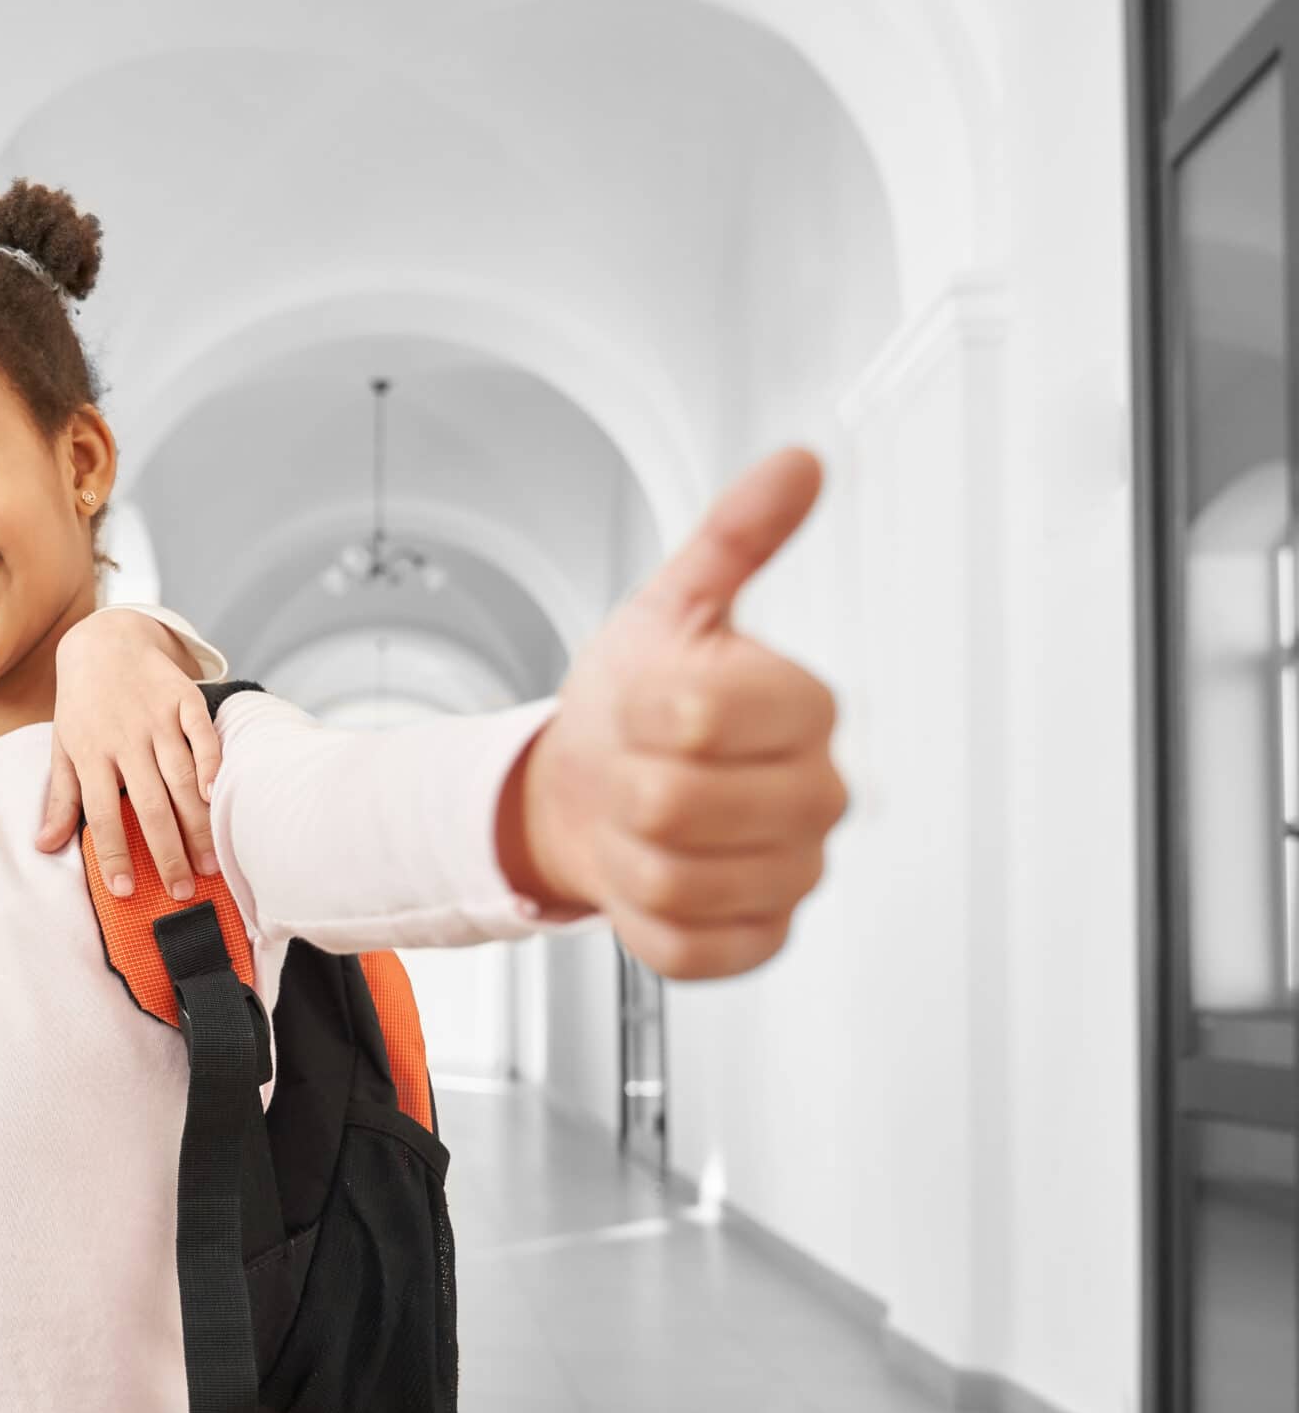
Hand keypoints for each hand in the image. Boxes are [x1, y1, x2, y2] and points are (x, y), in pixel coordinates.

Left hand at [36, 611, 224, 901]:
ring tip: (209, 865)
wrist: (105, 640)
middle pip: (149, 804)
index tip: (124, 890)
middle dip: (167, 852)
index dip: (113, 853)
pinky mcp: (184, 699)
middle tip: (183, 892)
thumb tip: (44, 847)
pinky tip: (217, 798)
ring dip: (197, 825)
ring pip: (181, 779)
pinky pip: (203, 736)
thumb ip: (60, 799)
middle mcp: (125, 739)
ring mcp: (158, 718)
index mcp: (91, 753)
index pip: (101, 813)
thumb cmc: (82, 705)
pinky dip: (213, 765)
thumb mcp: (62, 747)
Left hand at [506, 447, 848, 979]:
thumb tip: (797, 464)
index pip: (705, 710)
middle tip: (632, 764)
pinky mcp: (759, 940)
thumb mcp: (672, 607)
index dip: (643, 705)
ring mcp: (793, 874)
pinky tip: (648, 874)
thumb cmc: (637, 701)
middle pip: (676, 803)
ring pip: (673, 878)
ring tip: (635, 817)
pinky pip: (687, 947)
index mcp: (805, 708)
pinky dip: (642, 915)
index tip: (641, 698)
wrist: (596, 791)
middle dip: (624, 780)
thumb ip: (735, 538)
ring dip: (623, 849)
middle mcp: (817, 796)